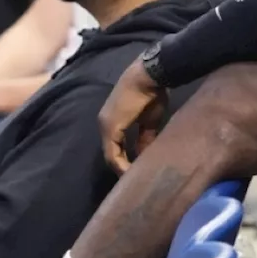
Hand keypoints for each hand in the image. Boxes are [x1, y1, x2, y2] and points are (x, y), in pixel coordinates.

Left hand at [99, 59, 168, 173]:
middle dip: (124, 167)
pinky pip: (112, 153)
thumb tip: (146, 155)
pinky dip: (122, 164)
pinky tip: (131, 172)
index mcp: (113, 122)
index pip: (116, 148)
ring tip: (134, 178)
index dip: (126, 161)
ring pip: (110, 155)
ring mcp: (105, 126)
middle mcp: (105, 124)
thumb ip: (145, 138)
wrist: (149, 77)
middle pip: (111, 153)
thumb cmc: (152, 94)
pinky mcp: (110, 128)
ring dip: (122, 167)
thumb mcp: (150, 121)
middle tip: (135, 179)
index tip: (138, 172)